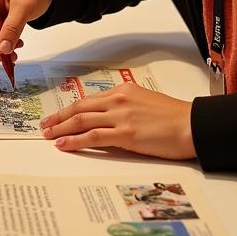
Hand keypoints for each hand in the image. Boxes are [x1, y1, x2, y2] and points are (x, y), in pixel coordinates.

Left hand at [40, 83, 195, 159]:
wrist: (191, 124)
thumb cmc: (173, 117)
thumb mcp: (145, 103)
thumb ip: (125, 107)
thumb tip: (110, 119)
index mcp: (122, 91)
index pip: (89, 100)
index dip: (71, 109)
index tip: (58, 116)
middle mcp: (118, 100)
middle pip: (80, 108)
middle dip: (59, 118)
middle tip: (45, 126)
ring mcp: (120, 116)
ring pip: (82, 121)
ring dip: (62, 129)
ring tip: (48, 136)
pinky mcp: (125, 133)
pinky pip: (94, 136)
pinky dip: (75, 140)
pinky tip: (64, 145)